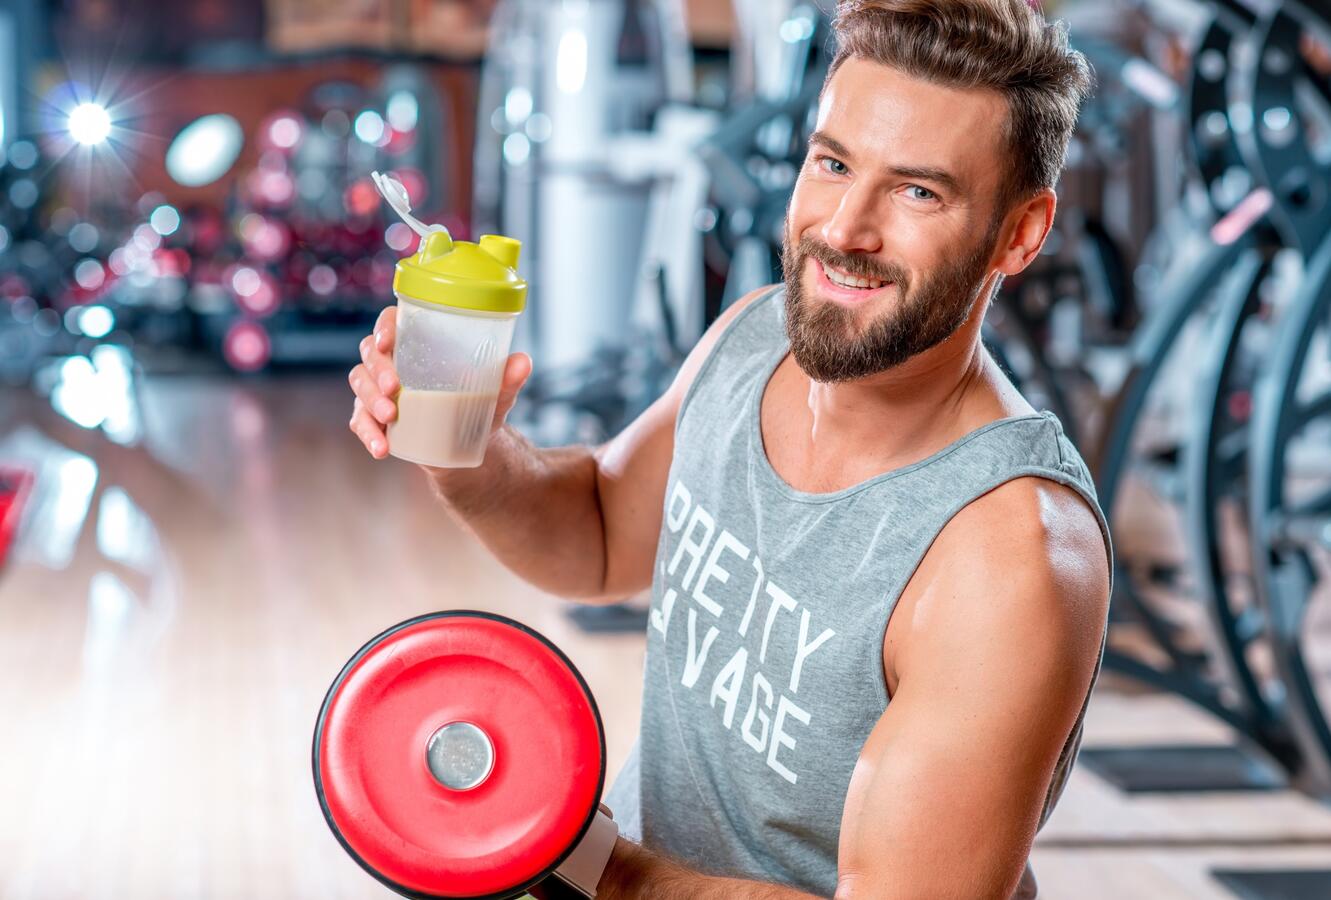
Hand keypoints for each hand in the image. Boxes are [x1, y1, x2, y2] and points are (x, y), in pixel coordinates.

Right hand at [347, 305, 533, 460]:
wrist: (467, 444)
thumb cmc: (477, 404)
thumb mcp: (495, 393)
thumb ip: (507, 379)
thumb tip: (523, 362)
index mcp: (417, 343)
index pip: (391, 322)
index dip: (384, 327)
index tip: (388, 341)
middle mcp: (392, 362)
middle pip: (369, 353)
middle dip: (378, 369)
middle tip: (395, 388)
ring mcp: (379, 390)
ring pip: (360, 384)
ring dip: (371, 400)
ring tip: (391, 416)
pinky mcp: (374, 417)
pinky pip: (359, 421)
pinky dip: (369, 433)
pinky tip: (382, 448)